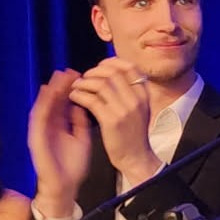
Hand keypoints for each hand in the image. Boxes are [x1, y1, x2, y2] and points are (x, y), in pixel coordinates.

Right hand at [28, 69, 89, 215]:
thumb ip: (80, 122)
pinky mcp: (36, 138)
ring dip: (50, 91)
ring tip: (59, 77)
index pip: (65, 103)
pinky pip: (38, 119)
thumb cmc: (72, 166)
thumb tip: (84, 103)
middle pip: (54, 102)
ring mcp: (41, 132)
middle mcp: (49, 126)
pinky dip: (42, 105)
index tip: (81, 76)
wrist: (64, 187)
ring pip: (44, 106)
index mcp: (60, 126)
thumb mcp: (81, 139)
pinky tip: (47, 93)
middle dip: (61, 86)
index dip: (72, 89)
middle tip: (70, 71)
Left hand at [69, 56, 160, 185]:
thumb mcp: (140, 109)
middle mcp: (136, 99)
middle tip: (84, 77)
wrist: (136, 157)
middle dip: (94, 71)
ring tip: (76, 86)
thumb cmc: (134, 134)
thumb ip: (131, 92)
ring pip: (101, 84)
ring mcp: (124, 110)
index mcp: (144, 94)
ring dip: (84, 82)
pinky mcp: (111, 121)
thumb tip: (113, 74)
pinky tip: (74, 97)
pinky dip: (80, 95)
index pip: (129, 67)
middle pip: (113, 73)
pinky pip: (91, 100)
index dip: (112, 63)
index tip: (100, 66)